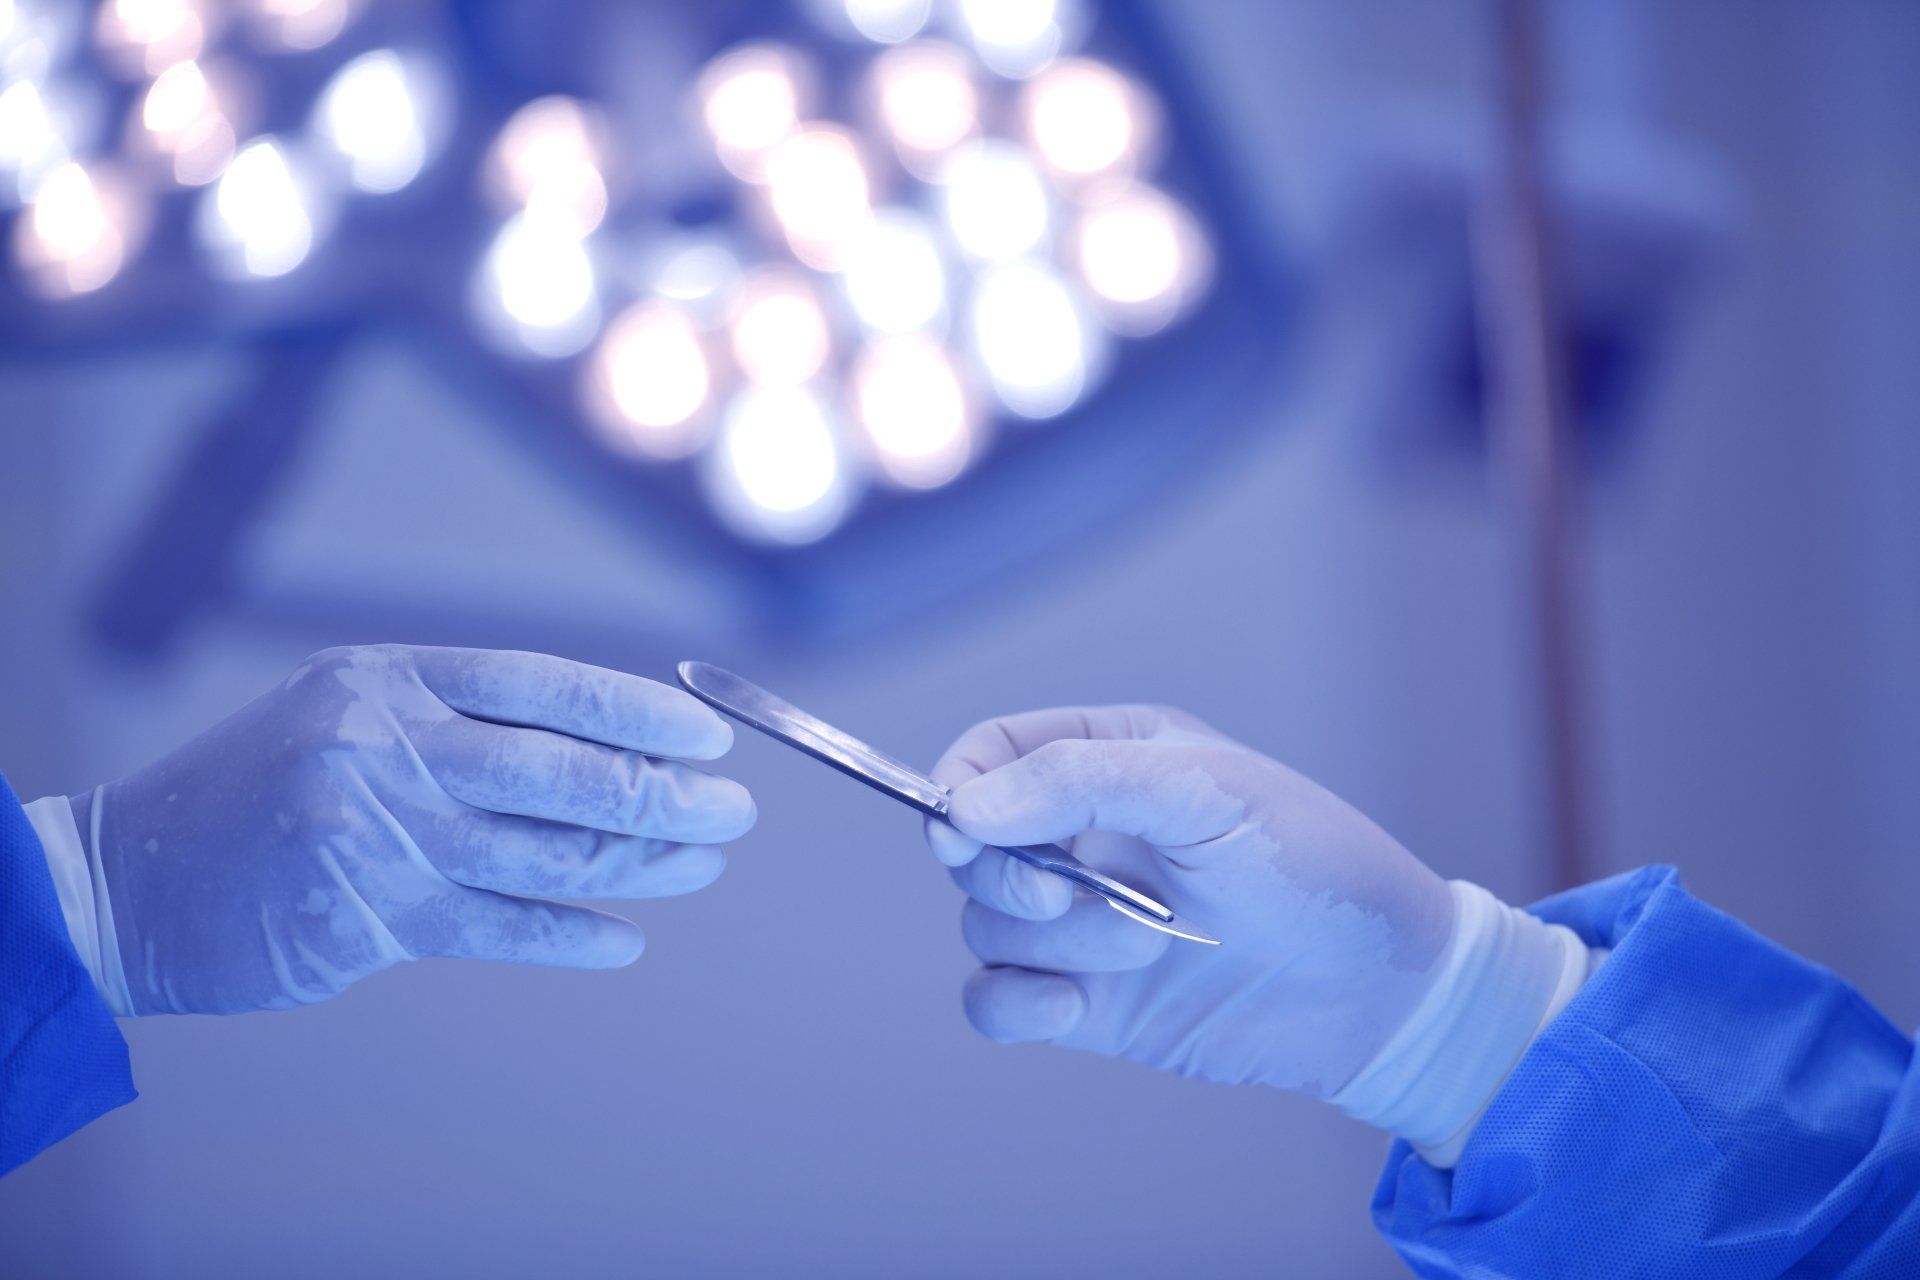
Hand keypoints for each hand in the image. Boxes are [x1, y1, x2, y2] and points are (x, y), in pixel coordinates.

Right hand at [87, 645, 755, 1014]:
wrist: (131, 877)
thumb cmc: (263, 786)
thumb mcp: (348, 711)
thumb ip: (461, 718)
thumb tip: (611, 740)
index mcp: (389, 679)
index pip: (548, 684)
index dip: (641, 712)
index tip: (710, 736)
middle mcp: (387, 747)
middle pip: (566, 771)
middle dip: (667, 794)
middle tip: (734, 812)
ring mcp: (378, 834)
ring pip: (549, 851)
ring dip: (644, 861)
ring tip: (702, 863)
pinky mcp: (368, 917)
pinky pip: (502, 925)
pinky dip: (574, 932)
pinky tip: (624, 938)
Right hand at [924, 706, 1453, 1095]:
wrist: (1380, 991)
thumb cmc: (1312, 866)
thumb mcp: (1203, 791)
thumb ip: (1077, 784)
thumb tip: (963, 812)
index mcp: (1110, 757)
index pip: (989, 753)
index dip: (961, 787)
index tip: (965, 829)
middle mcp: (1084, 836)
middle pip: (971, 847)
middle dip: (1005, 875)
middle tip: (1065, 894)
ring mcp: (1081, 921)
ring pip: (986, 926)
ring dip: (1054, 942)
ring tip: (1147, 946)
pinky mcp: (1086, 1000)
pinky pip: (994, 1002)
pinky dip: (1016, 1008)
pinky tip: (1075, 1011)